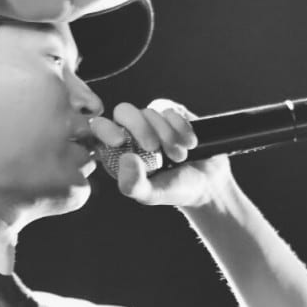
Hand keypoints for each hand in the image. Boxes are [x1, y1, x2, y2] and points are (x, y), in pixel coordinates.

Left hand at [90, 100, 233, 208]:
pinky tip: (190, 144)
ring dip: (167, 136)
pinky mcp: (172, 114)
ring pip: (150, 112)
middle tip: (155, 148)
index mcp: (117, 150)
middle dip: (140, 128)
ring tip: (179, 157)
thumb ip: (133, 184)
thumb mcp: (151, 195)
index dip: (105, 128)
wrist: (208, 182)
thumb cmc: (174, 190)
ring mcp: (152, 121)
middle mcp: (131, 132)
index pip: (99, 128)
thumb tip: (125, 158)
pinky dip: (182, 128)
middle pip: (123, 111)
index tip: (119, 141)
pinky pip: (170, 111)